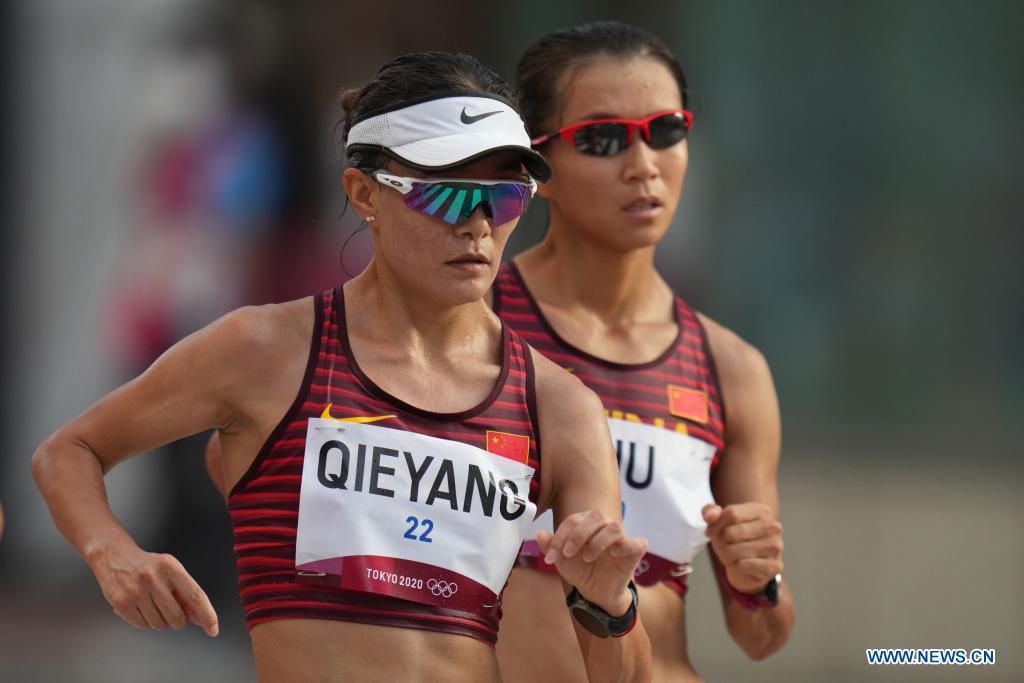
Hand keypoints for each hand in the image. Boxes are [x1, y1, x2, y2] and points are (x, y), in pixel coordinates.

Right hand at [87, 540, 218, 635]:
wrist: (114, 556)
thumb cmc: (148, 566)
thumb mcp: (170, 570)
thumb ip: (186, 592)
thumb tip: (200, 618)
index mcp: (171, 567)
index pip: (195, 596)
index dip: (207, 615)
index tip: (213, 629)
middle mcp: (154, 578)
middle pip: (177, 617)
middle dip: (178, 621)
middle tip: (172, 613)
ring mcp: (136, 591)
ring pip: (159, 624)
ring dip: (160, 621)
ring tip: (152, 604)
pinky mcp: (121, 603)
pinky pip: (142, 625)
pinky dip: (145, 621)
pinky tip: (140, 607)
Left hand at [537, 511, 646, 614]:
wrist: (596, 594)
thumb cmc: (580, 571)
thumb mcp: (562, 561)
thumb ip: (551, 546)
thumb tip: (539, 533)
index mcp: (587, 524)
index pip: (574, 520)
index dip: (560, 537)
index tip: (551, 558)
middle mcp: (604, 527)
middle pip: (596, 516)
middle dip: (579, 534)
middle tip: (568, 553)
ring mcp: (621, 539)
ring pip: (614, 527)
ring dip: (598, 542)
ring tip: (587, 558)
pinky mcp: (633, 553)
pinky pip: (638, 543)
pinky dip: (627, 546)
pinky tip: (614, 554)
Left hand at [703, 503, 783, 593]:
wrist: (752, 566)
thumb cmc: (735, 539)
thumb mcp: (719, 521)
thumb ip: (711, 512)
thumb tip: (710, 516)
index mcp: (762, 510)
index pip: (730, 513)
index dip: (715, 525)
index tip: (714, 531)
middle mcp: (773, 527)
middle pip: (730, 533)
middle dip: (719, 542)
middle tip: (723, 545)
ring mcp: (776, 547)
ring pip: (733, 551)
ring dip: (726, 555)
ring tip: (732, 555)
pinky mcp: (774, 566)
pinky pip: (743, 565)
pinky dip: (736, 566)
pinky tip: (742, 565)